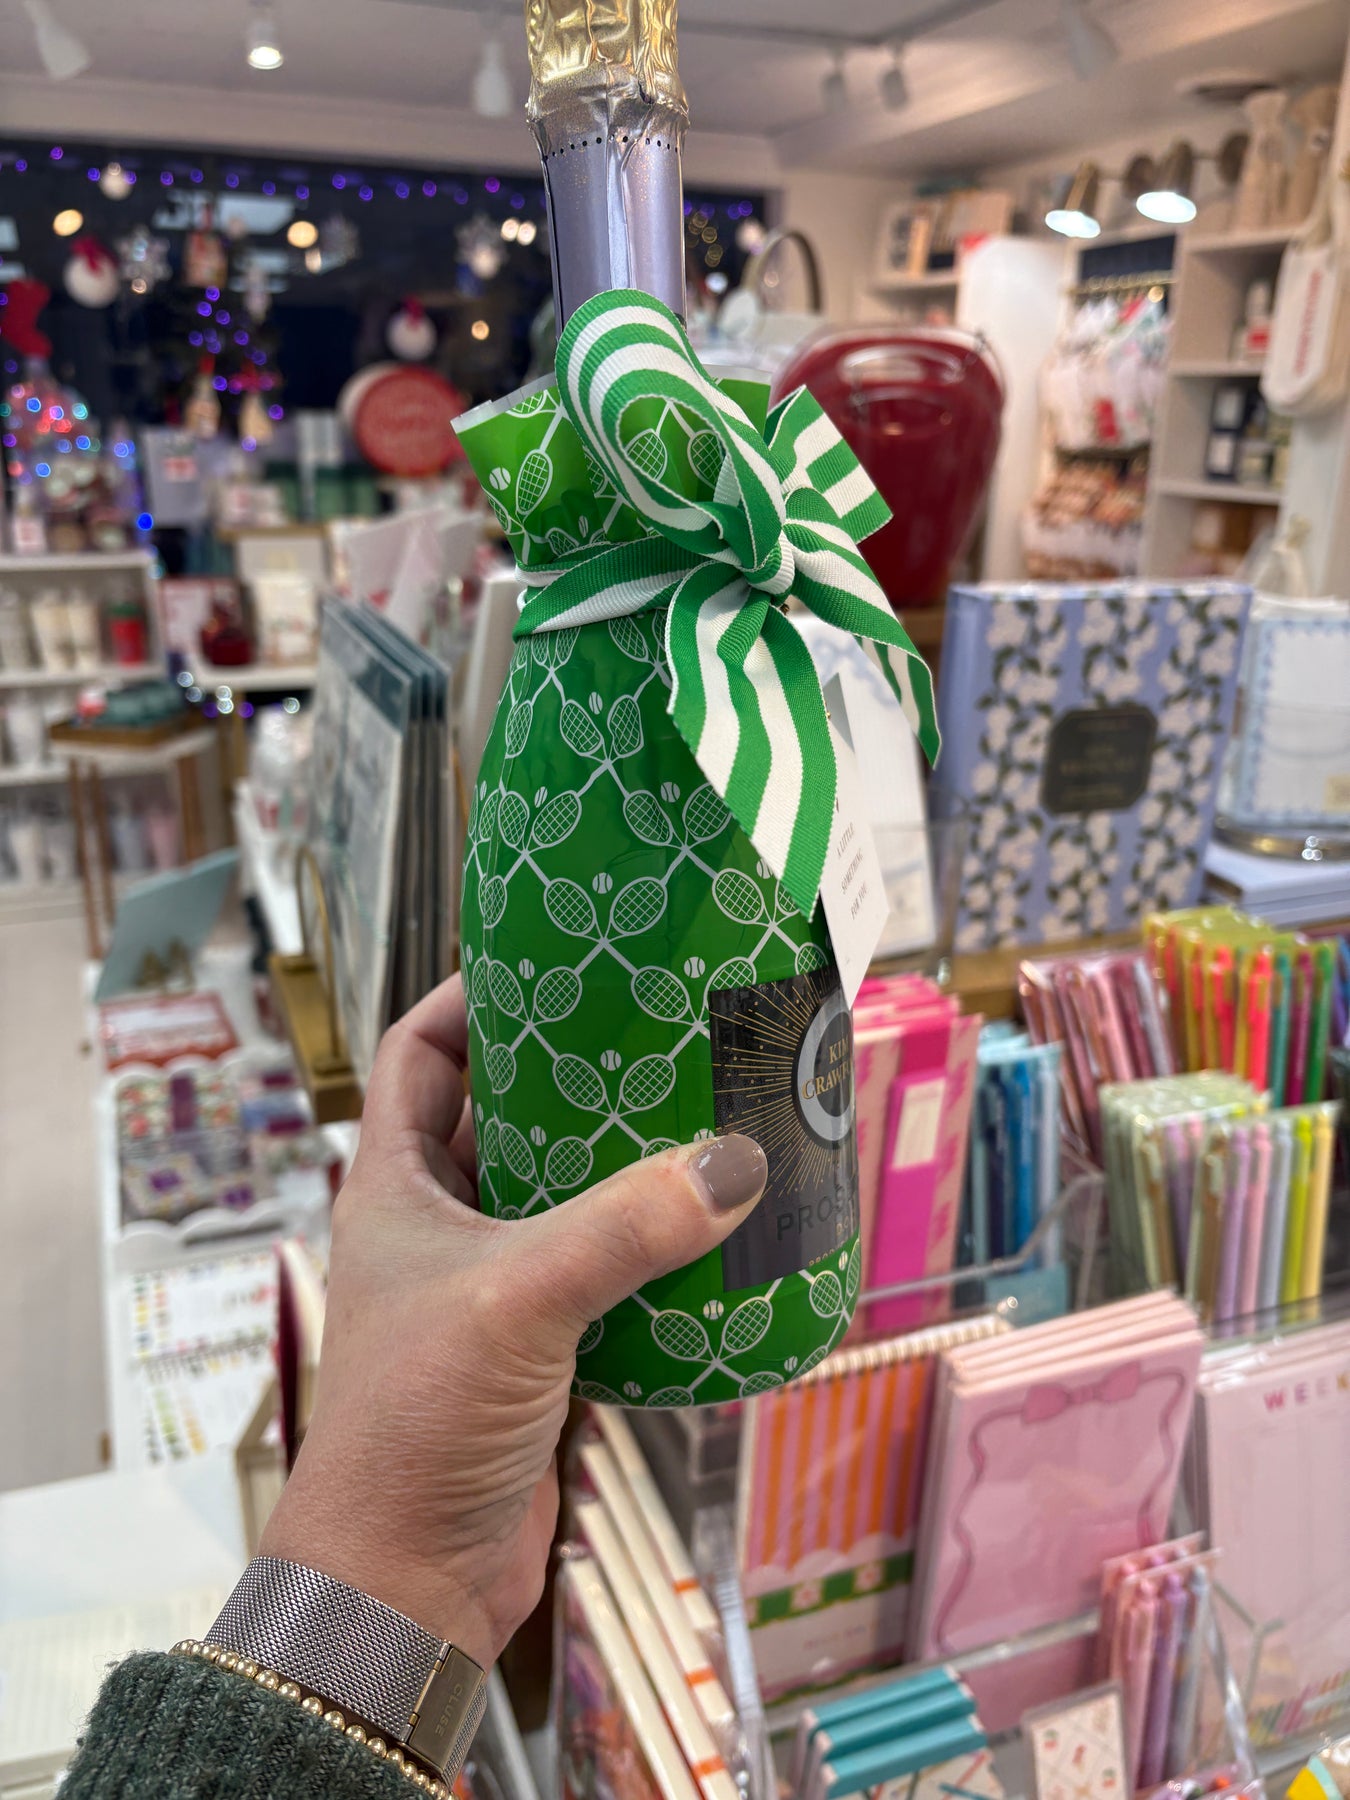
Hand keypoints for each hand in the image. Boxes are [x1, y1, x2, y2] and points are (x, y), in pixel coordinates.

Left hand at [259, 974, 767, 1668]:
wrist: (405, 1582)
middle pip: (508, 1115)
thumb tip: (736, 1166)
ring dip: (623, 1163)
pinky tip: (713, 1231)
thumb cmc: (417, 1424)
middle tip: (665, 1034)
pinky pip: (601, 1271)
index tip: (554, 960)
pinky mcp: (538, 1348)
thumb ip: (624, 1229)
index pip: (421, 1052)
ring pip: (562, 1195)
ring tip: (706, 1115)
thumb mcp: (517, 1301)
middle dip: (578, 1075)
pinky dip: (649, 1248)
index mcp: (396, 1185)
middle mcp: (440, 1224)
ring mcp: (489, 1287)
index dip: (473, 997)